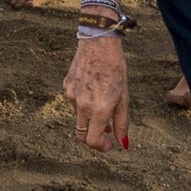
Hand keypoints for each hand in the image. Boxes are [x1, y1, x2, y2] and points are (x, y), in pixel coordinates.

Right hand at [65, 29, 130, 150]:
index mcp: (99, 109)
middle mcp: (82, 105)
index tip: (110, 144)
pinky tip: (93, 90)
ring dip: (90, 120)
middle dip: (93, 139)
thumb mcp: (124, 97)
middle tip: (105, 134)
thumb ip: (122, 122)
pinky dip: (84, 105)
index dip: (102, 147)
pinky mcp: (67, 86)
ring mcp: (72, 95)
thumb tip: (123, 143)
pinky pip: (74, 103)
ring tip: (103, 106)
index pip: (92, 141)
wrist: (99, 43)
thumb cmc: (116, 68)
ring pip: (79, 118)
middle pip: (81, 135)